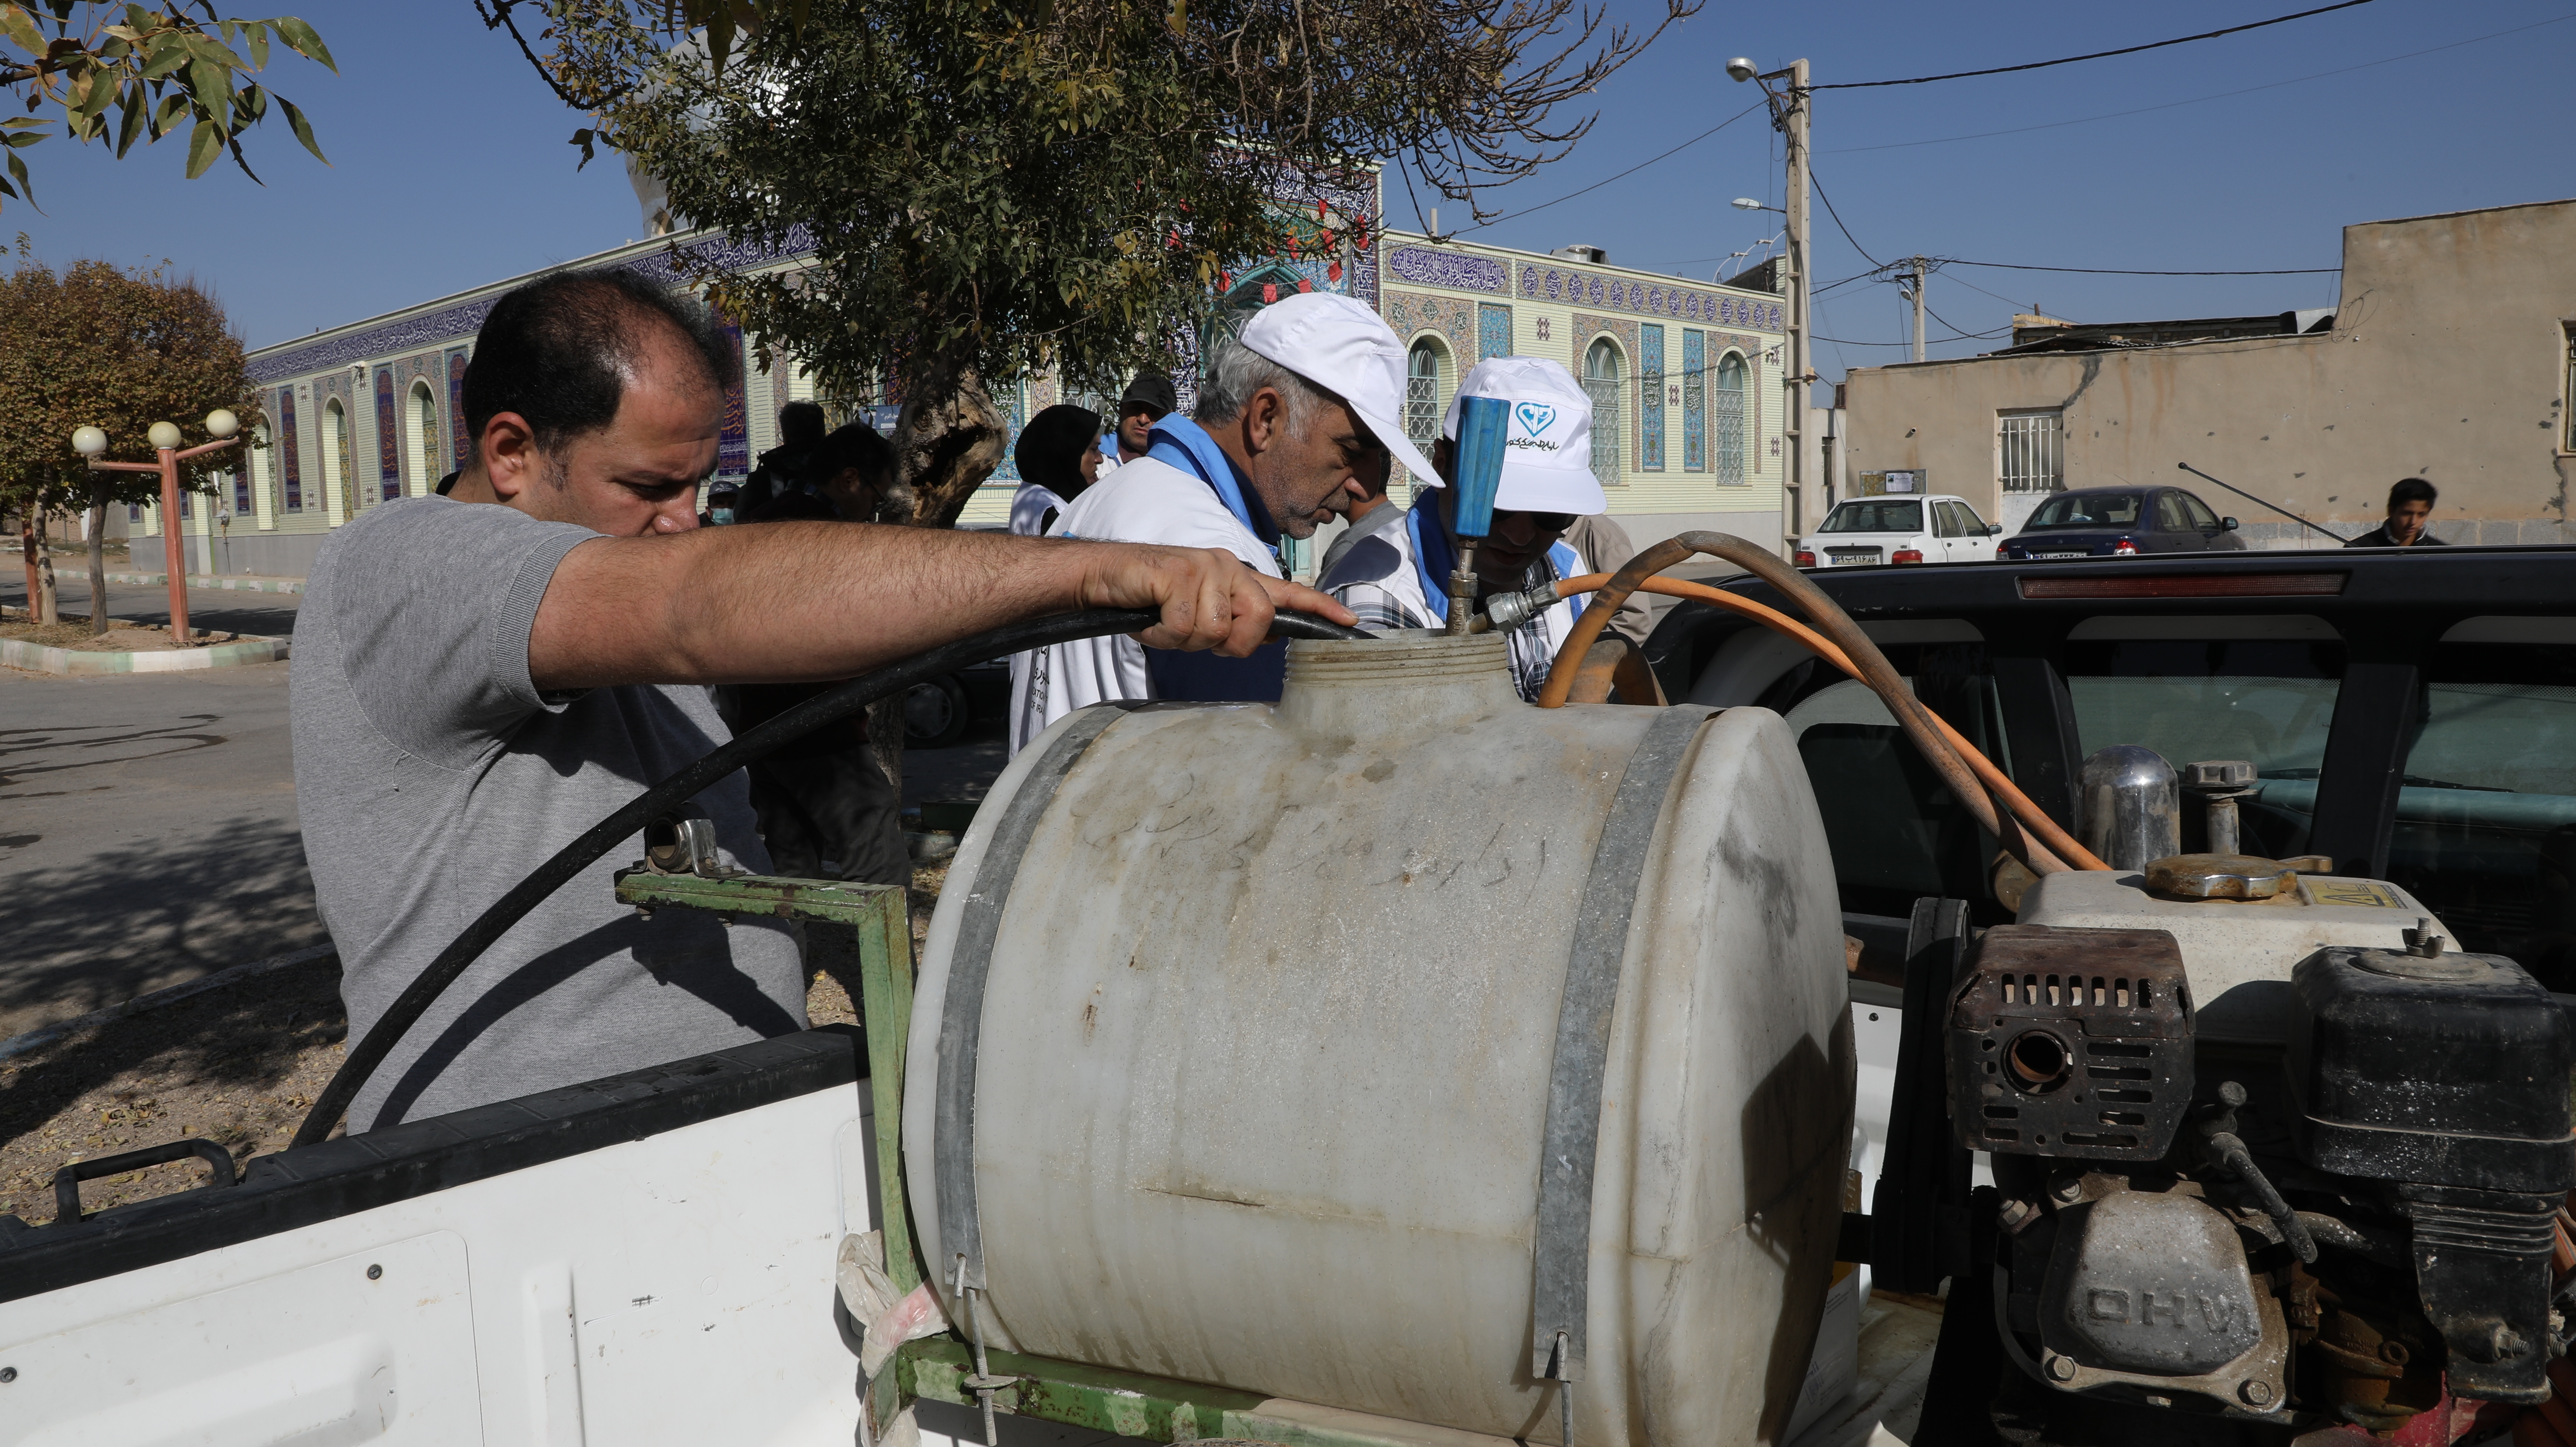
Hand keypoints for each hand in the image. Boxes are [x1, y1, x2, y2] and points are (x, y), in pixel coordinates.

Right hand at [1078, 544, 1355, 655]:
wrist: (1107, 577)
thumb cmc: (1153, 599)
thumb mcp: (1198, 611)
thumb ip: (1233, 621)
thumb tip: (1267, 639)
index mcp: (1236, 577)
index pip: (1288, 592)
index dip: (1320, 608)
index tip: (1349, 622)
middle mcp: (1227, 567)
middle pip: (1258, 621)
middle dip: (1231, 643)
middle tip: (1197, 637)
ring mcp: (1204, 568)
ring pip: (1216, 630)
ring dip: (1186, 640)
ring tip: (1165, 623)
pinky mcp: (1179, 574)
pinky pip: (1184, 627)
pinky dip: (1163, 636)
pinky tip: (1151, 621)